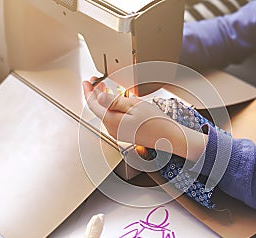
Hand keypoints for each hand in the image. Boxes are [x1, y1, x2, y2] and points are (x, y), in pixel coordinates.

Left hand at [82, 78, 207, 160]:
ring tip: (106, 88)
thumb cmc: (155, 122)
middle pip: (98, 109)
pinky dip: (112, 107)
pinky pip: (113, 118)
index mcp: (112, 121)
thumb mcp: (134, 106)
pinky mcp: (124, 133)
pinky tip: (118, 100)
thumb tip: (99, 97)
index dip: (88, 92)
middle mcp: (112, 129)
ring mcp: (118, 132)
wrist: (168, 137)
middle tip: (96, 81)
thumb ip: (115, 101)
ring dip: (104, 100)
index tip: (87, 82)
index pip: (93, 105)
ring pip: (105, 113)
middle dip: (96, 94)